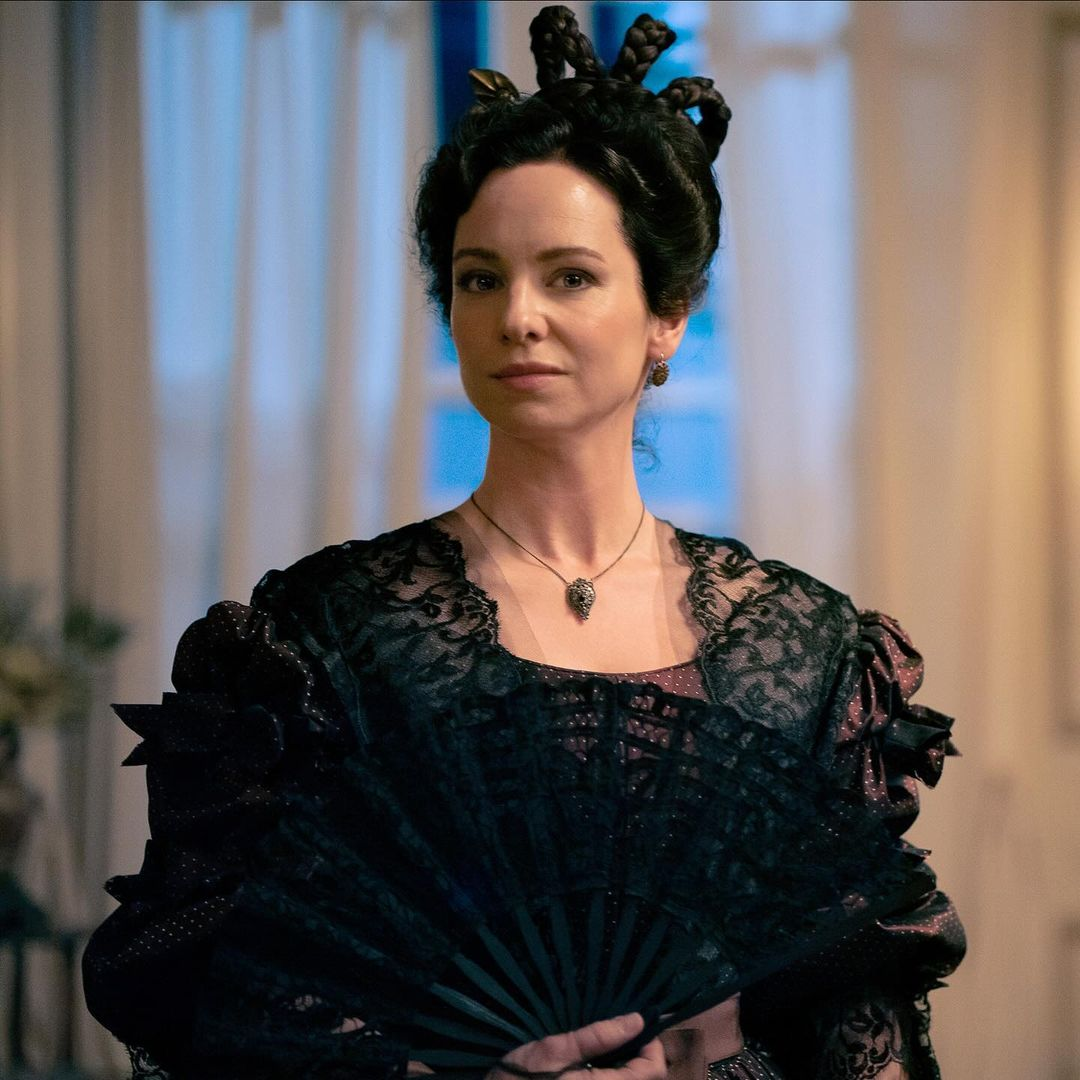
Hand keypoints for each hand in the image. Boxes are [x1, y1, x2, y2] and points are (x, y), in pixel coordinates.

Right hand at [488, 1013, 665, 1079]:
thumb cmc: (520, 1078)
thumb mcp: (554, 1050)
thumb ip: (597, 1037)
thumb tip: (636, 1020)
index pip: (653, 1071)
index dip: (652, 1044)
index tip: (638, 1020)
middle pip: (644, 1078)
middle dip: (638, 1051)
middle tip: (620, 1025)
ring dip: (626, 1062)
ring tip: (606, 1039)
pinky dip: (612, 1072)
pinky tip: (595, 1058)